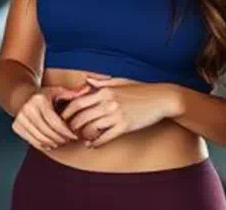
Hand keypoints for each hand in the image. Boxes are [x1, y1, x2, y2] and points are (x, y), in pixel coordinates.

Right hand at [11, 84, 90, 150]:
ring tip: (61, 142)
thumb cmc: (43, 95)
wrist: (22, 96)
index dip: (65, 131)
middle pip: (48, 131)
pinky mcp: (16, 127)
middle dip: (60, 138)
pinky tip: (51, 144)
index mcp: (39, 100)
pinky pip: (32, 140)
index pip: (54, 121)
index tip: (74, 136)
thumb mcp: (56, 91)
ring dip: (53, 143)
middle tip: (69, 140)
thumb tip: (88, 89)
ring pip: (40, 138)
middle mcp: (28, 109)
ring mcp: (20, 119)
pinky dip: (43, 144)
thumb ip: (72, 93)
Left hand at [59, 77, 176, 147]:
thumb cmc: (141, 90)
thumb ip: (101, 82)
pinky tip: (92, 145)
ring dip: (83, 135)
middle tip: (68, 131)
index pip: (78, 102)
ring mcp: (116, 115)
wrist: (162, 98)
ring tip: (80, 138)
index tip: (63, 118)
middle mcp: (107, 102)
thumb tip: (86, 79)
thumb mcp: (120, 82)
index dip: (67, 112)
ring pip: (91, 128)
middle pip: (81, 117)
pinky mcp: (124, 126)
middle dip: (71, 126)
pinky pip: (105, 138)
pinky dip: (96, 143)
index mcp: (104, 90)